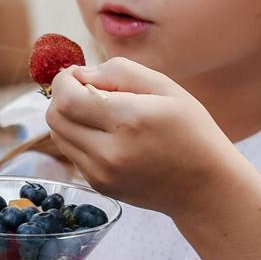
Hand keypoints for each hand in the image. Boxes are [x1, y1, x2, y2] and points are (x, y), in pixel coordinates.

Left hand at [45, 59, 240, 216]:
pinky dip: (80, 138)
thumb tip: (81, 74)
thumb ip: (120, 72)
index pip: (67, 98)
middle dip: (63, 96)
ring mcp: (102, 173)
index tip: (78, 74)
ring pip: (59, 135)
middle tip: (87, 90)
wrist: (206, 187)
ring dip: (69, 117)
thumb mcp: (166, 88)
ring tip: (99, 113)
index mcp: (129, 120)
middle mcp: (111, 151)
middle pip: (55, 117)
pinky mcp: (100, 186)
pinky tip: (107, 135)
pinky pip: (72, 153)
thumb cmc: (191, 131)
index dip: (64, 80)